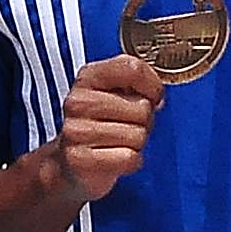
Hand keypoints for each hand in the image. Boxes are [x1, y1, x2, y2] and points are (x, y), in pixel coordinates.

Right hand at [41, 59, 162, 204]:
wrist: (74, 162)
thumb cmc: (102, 124)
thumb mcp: (116, 92)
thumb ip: (138, 83)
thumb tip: (156, 97)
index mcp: (89, 77)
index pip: (132, 68)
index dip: (152, 86)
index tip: (150, 97)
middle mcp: (78, 102)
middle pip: (142, 108)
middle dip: (144, 121)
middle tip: (127, 126)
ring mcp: (76, 131)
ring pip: (138, 135)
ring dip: (137, 143)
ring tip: (119, 142)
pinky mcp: (80, 160)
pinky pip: (130, 158)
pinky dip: (132, 162)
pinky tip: (116, 157)